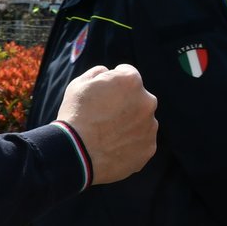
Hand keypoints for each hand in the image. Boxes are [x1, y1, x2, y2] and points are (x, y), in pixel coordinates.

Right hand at [56, 64, 157, 184]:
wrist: (76, 153)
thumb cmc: (76, 115)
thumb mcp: (79, 83)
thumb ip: (98, 73)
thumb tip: (107, 73)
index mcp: (131, 81)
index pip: (127, 73)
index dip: (113, 82)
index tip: (103, 93)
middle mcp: (147, 102)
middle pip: (138, 98)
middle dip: (125, 103)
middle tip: (105, 116)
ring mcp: (150, 127)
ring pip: (142, 121)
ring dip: (130, 123)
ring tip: (108, 134)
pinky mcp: (149, 148)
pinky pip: (141, 142)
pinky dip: (131, 143)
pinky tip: (113, 147)